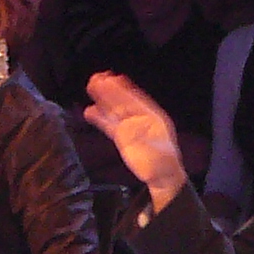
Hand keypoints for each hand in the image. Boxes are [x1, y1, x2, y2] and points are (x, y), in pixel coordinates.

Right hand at [83, 72, 185, 209]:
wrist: (160, 175)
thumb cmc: (163, 162)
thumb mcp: (161, 150)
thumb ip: (145, 138)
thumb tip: (130, 129)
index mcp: (152, 116)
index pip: (135, 100)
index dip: (123, 90)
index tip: (112, 78)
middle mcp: (140, 119)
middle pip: (122, 102)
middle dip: (110, 90)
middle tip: (97, 78)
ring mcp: (129, 127)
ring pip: (114, 111)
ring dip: (103, 100)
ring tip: (91, 87)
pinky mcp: (121, 137)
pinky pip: (109, 124)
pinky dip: (99, 117)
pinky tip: (90, 111)